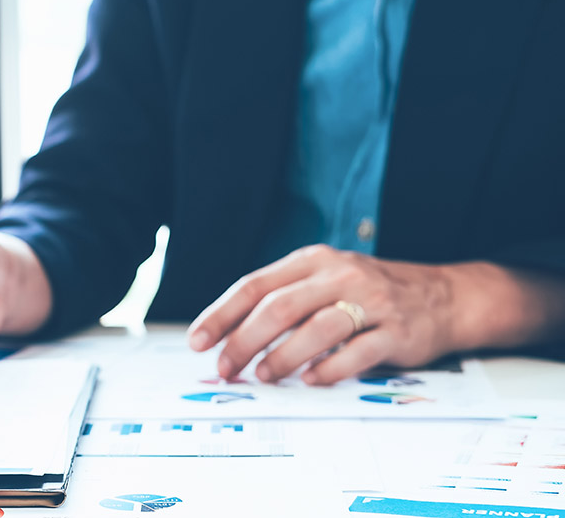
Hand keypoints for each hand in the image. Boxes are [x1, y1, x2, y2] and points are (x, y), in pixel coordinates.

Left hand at [186, 245, 461, 384]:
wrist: (443, 296)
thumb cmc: (367, 293)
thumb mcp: (323, 280)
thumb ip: (283, 300)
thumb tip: (228, 337)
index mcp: (312, 261)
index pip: (254, 285)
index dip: (222, 314)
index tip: (198, 340)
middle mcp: (339, 275)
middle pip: (279, 307)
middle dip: (244, 341)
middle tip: (226, 367)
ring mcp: (371, 301)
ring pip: (316, 329)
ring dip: (282, 357)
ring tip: (263, 376)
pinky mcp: (397, 331)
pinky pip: (357, 352)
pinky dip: (329, 369)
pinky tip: (310, 381)